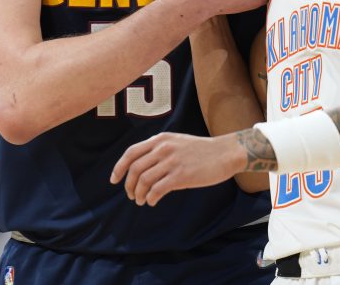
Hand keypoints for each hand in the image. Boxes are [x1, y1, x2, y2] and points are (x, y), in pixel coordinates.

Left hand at [110, 132, 241, 205]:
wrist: (225, 153)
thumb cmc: (201, 150)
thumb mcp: (177, 141)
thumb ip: (159, 149)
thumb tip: (142, 166)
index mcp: (160, 139)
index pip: (131, 153)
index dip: (119, 168)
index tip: (114, 180)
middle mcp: (163, 148)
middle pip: (135, 169)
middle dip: (129, 185)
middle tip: (132, 196)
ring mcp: (172, 162)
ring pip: (144, 180)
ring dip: (139, 194)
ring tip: (141, 201)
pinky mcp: (181, 176)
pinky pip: (157, 189)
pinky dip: (151, 198)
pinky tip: (153, 202)